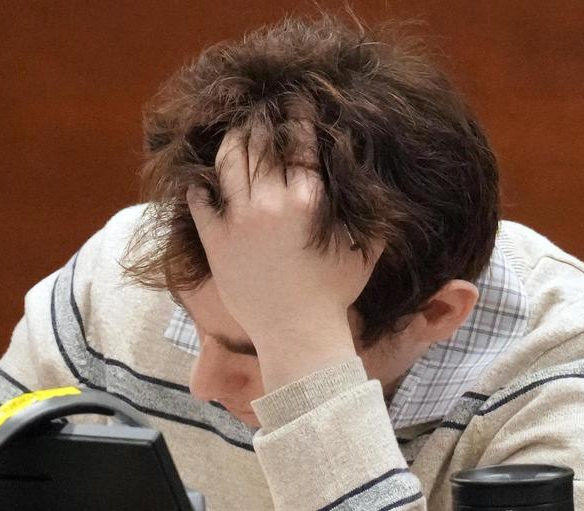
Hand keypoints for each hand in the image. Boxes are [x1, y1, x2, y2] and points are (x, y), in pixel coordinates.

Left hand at [187, 124, 381, 390]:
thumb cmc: (334, 297)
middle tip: (260, 114)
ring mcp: (240, 220)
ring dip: (231, 143)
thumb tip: (384, 191)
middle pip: (260, 143)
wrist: (297, 335)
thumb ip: (371, 217)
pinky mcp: (216, 241)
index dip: (297, 115)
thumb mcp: (363, 252)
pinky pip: (199, 200)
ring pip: (229, 162)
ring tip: (235, 136)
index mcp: (308, 199)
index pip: (300, 141)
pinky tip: (201, 179)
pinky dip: (199, 184)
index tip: (295, 103)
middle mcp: (272, 202)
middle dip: (261, 122)